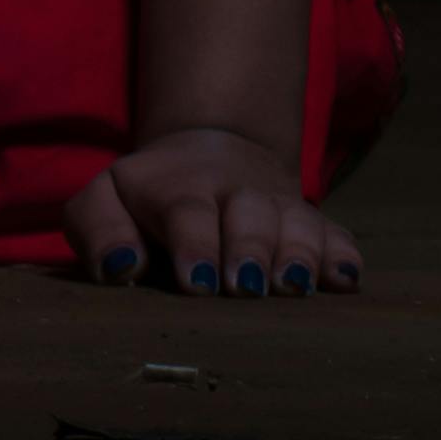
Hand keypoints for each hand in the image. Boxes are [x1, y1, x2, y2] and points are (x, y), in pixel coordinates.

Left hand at [61, 125, 361, 296]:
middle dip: (250, 249)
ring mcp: (279, 207)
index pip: (188, 211)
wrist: (210, 153)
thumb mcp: (107, 199)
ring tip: (294, 286)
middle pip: (250, 215)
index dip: (195, 244)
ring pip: (298, 222)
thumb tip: (121, 266)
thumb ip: (96, 228)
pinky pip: (336, 236)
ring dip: (299, 253)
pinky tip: (344, 280)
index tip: (198, 283)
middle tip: (246, 286)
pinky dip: (341, 255)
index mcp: (181, 189)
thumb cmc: (149, 199)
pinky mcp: (313, 225)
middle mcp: (236, 194)